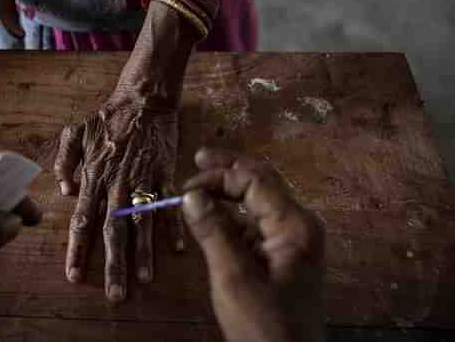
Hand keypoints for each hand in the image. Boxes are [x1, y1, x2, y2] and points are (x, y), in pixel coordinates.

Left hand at [54, 92, 184, 301]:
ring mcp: (143, 180)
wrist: (144, 98)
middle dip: (113, 264)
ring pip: (142, 223)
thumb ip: (65, 161)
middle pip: (113, 230)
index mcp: (94, 176)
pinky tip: (177, 249)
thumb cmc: (108, 116)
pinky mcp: (165, 173)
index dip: (78, 249)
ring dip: (143, 253)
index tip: (74, 275)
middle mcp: (117, 184)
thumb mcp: (75, 132)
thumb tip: (65, 190)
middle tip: (115, 293)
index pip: (82, 220)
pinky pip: (168, 204)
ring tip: (143, 279)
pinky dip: (173, 226)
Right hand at [182, 148, 325, 341]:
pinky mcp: (281, 256)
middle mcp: (298, 226)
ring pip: (258, 202)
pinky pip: (255, 224)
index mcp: (295, 225)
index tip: (187, 185)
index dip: (220, 176)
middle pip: (262, 183)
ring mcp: (291, 241)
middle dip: (229, 171)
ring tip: (199, 187)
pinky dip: (232, 217)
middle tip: (199, 160)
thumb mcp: (234, 277)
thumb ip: (213, 231)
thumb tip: (191, 195)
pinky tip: (211, 217)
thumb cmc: (263, 325)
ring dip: (229, 193)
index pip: (256, 181)